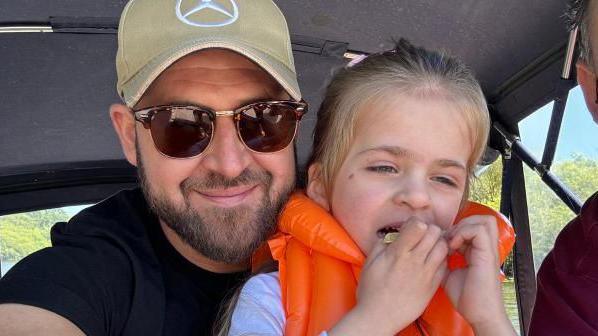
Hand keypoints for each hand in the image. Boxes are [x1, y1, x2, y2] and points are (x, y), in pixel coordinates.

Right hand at [329, 218, 447, 335]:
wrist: (379, 317)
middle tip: (422, 235)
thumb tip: (391, 235)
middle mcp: (415, 262)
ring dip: (438, 242)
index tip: (410, 228)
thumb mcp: (369, 263)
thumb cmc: (371, 291)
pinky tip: (432, 260)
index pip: (418, 226)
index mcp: (397, 254)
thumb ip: (381, 245)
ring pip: (444, 247)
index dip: (415, 223)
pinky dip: (441, 258)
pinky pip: (445, 265)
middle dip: (429, 229)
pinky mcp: (433, 286)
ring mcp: (426, 274)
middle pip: (434, 233)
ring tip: (429, 246)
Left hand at [443, 215, 514, 334]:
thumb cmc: (466, 298)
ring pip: (483, 220)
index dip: (455, 230)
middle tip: (448, 238)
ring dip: (463, 227)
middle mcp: (485, 248)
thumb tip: (433, 251)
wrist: (479, 314)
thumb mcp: (449, 274)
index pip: (471, 227)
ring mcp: (488, 250)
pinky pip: (479, 230)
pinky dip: (463, 233)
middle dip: (461, 223)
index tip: (442, 243)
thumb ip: (445, 260)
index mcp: (478, 251)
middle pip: (482, 219)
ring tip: (452, 242)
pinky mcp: (488, 254)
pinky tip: (454, 246)